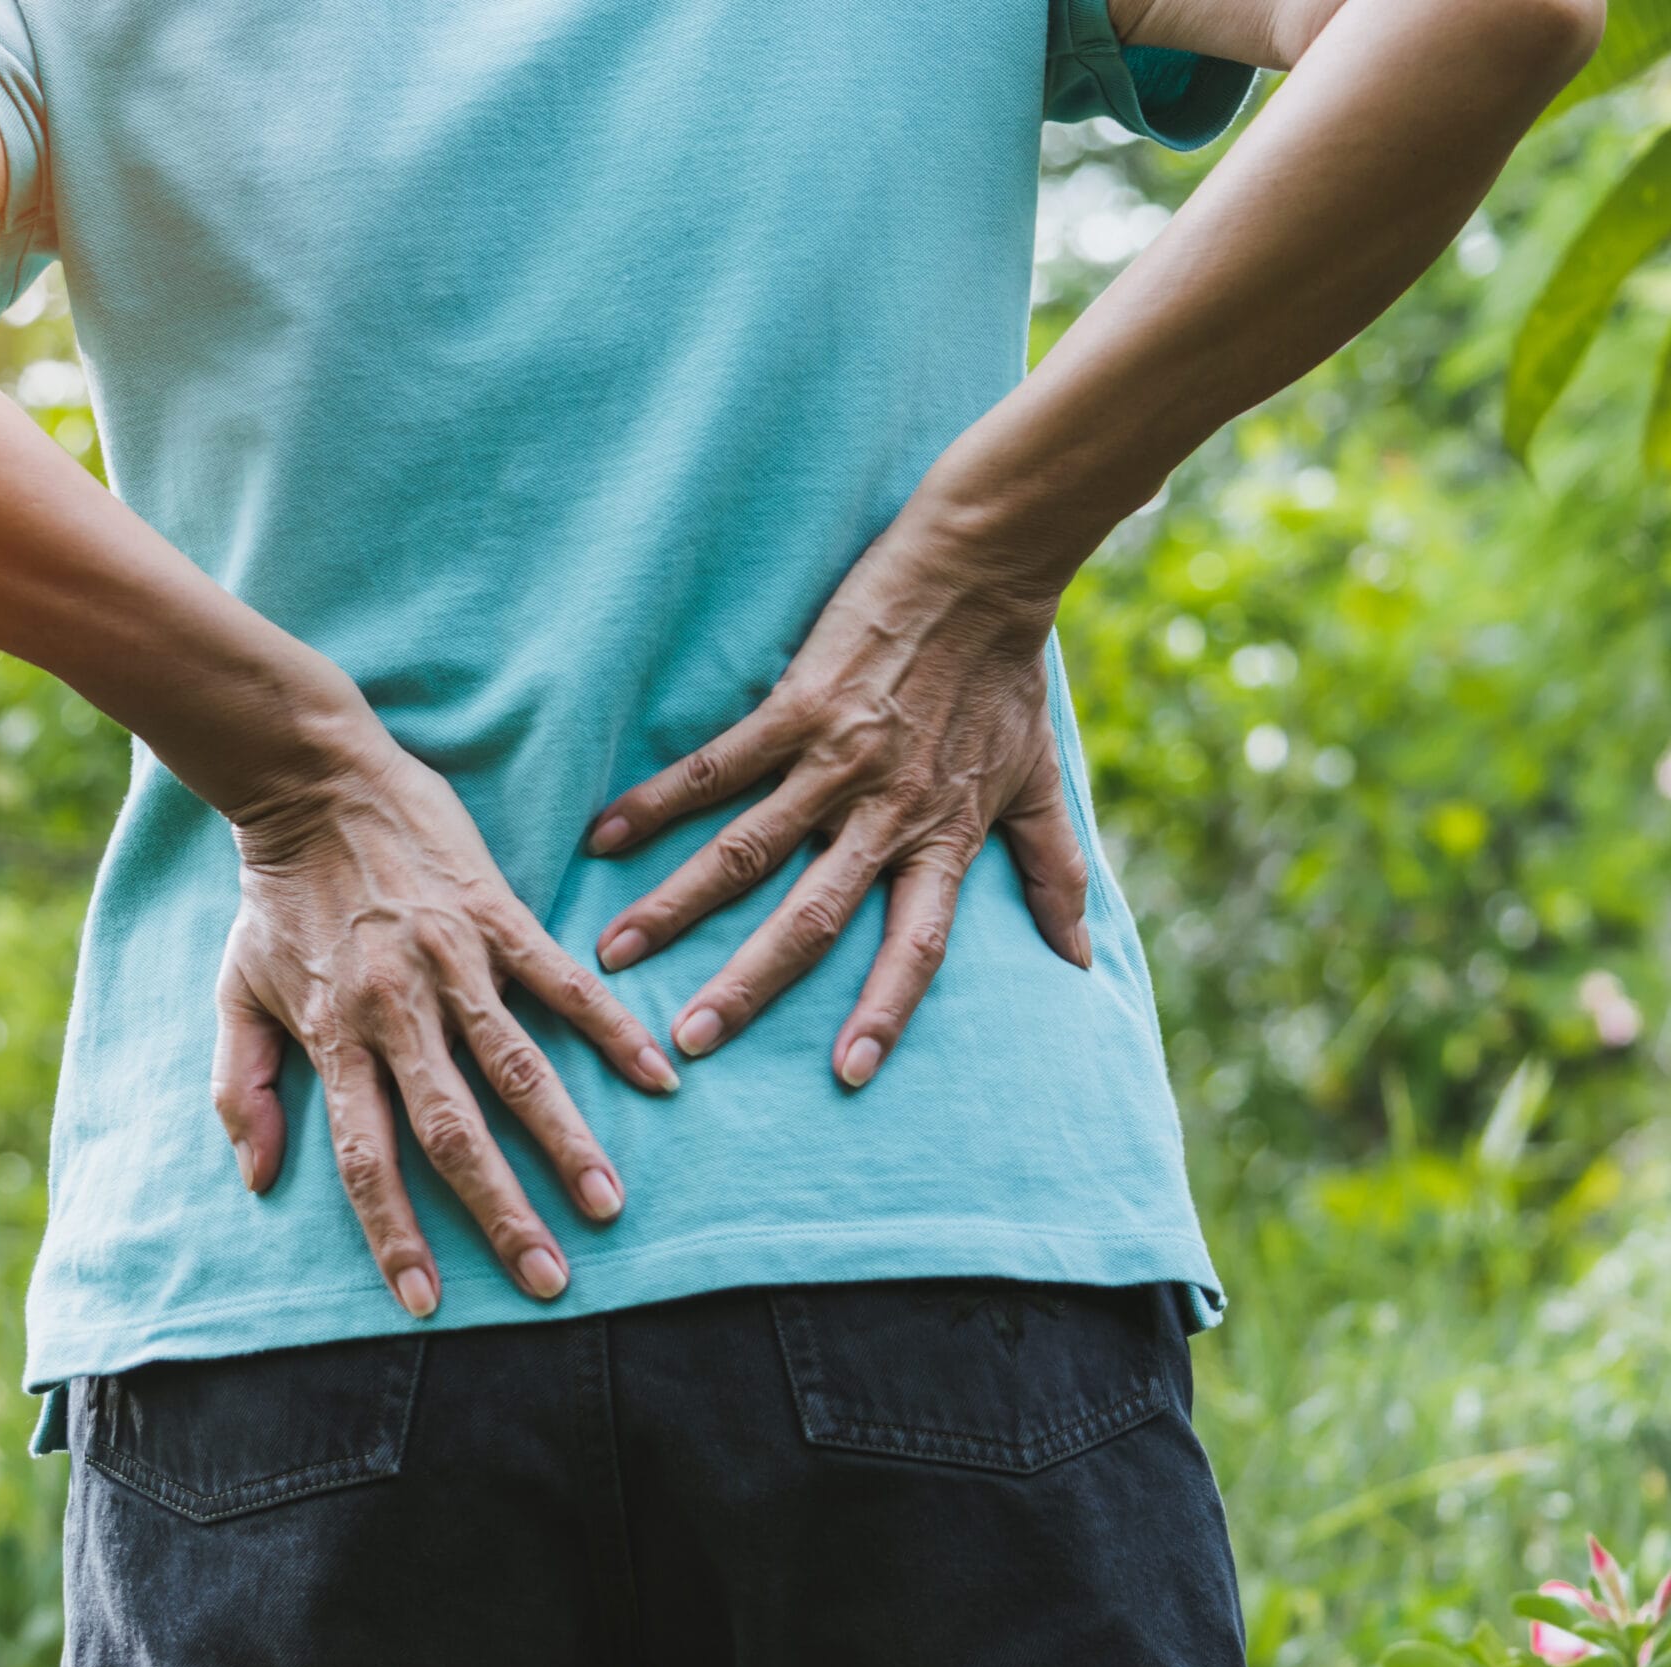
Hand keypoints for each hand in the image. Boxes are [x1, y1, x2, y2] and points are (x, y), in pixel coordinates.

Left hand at [212, 735, 681, 1317]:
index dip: (393, 1232)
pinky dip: (608, 1029)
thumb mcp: (235, 993)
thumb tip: (258, 1179)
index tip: (427, 1302)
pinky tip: (656, 1076)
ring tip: (607, 1203)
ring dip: (563, 1140)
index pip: (365, 1158)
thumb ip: (242, 1089)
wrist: (312, 782)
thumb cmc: (276, 898)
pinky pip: (561, 982)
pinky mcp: (495, 914)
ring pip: (515, 1068)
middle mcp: (395, 1010)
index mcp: (334, 1038)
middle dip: (499, 1213)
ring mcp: (451, 962)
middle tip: (547, 1282)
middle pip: (451, 1131)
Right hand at [584, 518, 1093, 1086]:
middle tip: (689, 1042)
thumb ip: (1054, 872)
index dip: (884, 1011)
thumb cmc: (1006, 679)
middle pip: (810, 918)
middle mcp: (886, 812)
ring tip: (617, 953)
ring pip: (746, 852)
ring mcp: (836, 760)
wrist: (982, 569)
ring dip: (677, 907)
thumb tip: (1080, 959)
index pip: (916, 946)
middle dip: (747, 985)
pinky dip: (660, 801)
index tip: (847, 1076)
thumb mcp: (1038, 782)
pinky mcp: (796, 707)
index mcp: (942, 838)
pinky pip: (718, 767)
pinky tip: (605, 836)